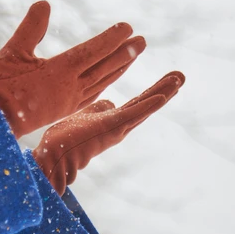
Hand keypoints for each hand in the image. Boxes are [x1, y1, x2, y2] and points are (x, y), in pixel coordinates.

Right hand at [0, 1, 145, 137]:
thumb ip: (31, 27)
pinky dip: (105, 83)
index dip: (111, 38)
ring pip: (101, 81)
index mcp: (59, 71)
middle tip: (142, 41)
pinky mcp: (64, 110)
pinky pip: (92, 94)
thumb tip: (44, 3)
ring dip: (119, 68)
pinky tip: (109, 80)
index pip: (91, 51)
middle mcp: (70, 88)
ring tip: (133, 56)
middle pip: (103, 67)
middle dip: (124, 53)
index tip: (128, 27)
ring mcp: (69, 101)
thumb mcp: (13, 51)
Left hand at [32, 71, 184, 194]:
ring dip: (163, 92)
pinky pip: (133, 114)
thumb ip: (99, 110)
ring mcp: (117, 128)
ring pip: (144, 107)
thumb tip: (109, 103)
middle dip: (165, 90)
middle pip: (146, 105)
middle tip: (181, 75)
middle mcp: (120, 127)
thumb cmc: (64, 142)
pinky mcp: (111, 127)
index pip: (138, 104)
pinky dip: (149, 104)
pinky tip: (162, 95)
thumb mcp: (85, 119)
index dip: (154, 92)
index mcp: (113, 123)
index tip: (169, 79)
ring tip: (179, 78)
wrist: (53, 158)